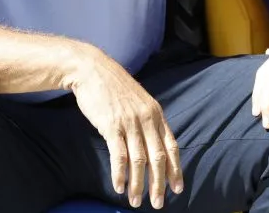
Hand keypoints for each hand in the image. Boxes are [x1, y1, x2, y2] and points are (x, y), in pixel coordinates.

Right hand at [67, 46, 182, 208]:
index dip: (175, 169)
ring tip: (137, 201)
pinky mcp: (111, 125)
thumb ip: (146, 119)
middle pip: (158, 157)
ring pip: (139, 160)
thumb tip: (152, 142)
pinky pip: (119, 155)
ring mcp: (129, 122)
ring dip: (139, 184)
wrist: (92, 69)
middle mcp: (146, 118)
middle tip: (158, 203)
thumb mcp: (138, 99)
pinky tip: (119, 187)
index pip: (171, 146)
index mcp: (155, 113)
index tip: (177, 188)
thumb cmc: (113, 86)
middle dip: (159, 184)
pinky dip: (120, 174)